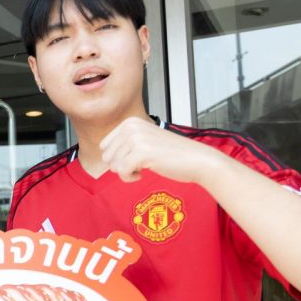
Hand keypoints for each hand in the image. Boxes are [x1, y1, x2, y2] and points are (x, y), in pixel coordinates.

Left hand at [99, 117, 219, 183]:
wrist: (197, 160)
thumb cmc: (172, 154)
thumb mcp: (144, 140)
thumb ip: (124, 143)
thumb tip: (103, 154)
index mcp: (130, 122)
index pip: (104, 146)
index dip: (118, 158)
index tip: (136, 157)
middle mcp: (130, 126)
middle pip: (106, 156)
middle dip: (121, 165)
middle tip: (141, 164)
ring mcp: (135, 138)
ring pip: (113, 165)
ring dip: (127, 172)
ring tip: (144, 167)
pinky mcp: (141, 152)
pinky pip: (122, 172)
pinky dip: (130, 178)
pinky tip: (143, 174)